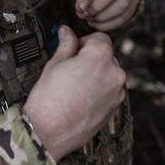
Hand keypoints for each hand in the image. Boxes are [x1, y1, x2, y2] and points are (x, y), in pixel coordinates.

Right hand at [24, 27, 125, 160]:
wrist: (47, 133)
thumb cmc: (48, 98)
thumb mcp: (54, 64)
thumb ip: (66, 45)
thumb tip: (67, 32)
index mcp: (100, 56)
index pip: (100, 38)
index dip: (85, 42)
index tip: (74, 49)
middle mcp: (115, 72)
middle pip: (106, 56)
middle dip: (91, 59)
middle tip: (71, 70)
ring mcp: (117, 92)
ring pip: (109, 74)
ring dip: (97, 75)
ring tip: (75, 87)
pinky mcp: (116, 107)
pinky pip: (110, 91)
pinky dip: (100, 91)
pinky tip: (81, 98)